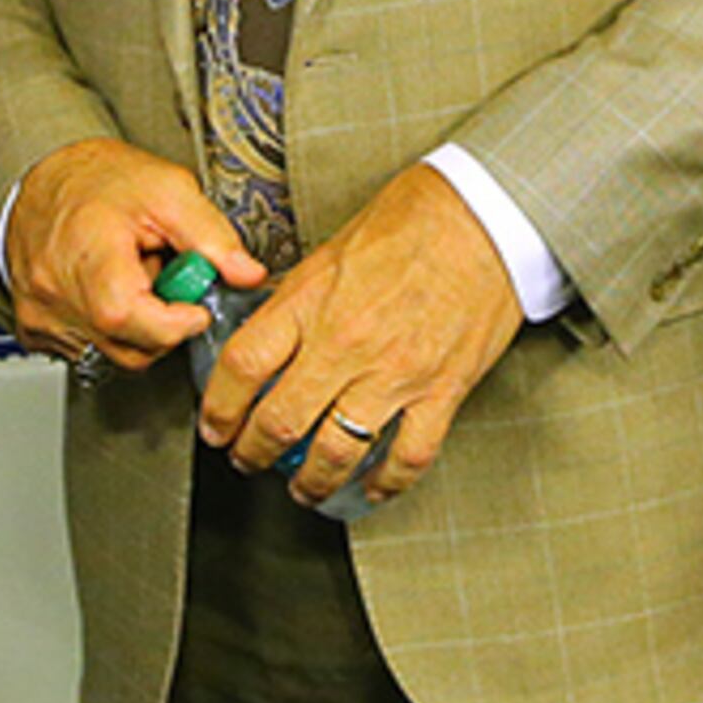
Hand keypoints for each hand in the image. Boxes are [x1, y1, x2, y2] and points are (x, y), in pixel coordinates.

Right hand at [2, 138, 259, 374]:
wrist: (45, 175)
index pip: (135, 321)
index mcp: (90, 258)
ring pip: (112, 355)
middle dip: (163, 324)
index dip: (178, 322)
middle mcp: (57, 294)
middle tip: (162, 279)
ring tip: (132, 280)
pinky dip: (109, 331)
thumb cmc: (99, 179)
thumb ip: (212, 235)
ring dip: (136, 328)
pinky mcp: (34, 328)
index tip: (195, 306)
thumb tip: (247, 274)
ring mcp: (41, 316)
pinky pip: (87, 351)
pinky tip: (108, 293)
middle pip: (131, 348)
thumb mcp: (169, 190)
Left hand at [201, 162, 520, 509]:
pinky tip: (371, 488)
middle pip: (280, 421)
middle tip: (247, 459)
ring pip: (336, 453)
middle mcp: (348, 342)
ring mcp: (396, 373)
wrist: (489, 214)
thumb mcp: (336, 246)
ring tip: (302, 489)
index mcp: (314, 299)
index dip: (218, 407)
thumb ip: (301, 296)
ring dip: (310, 482)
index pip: (243, 365)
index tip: (214, 424)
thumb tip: (269, 329)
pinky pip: (407, 457)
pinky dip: (385, 483)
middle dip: (253, 453)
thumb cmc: (418, 216)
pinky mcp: (443, 391)